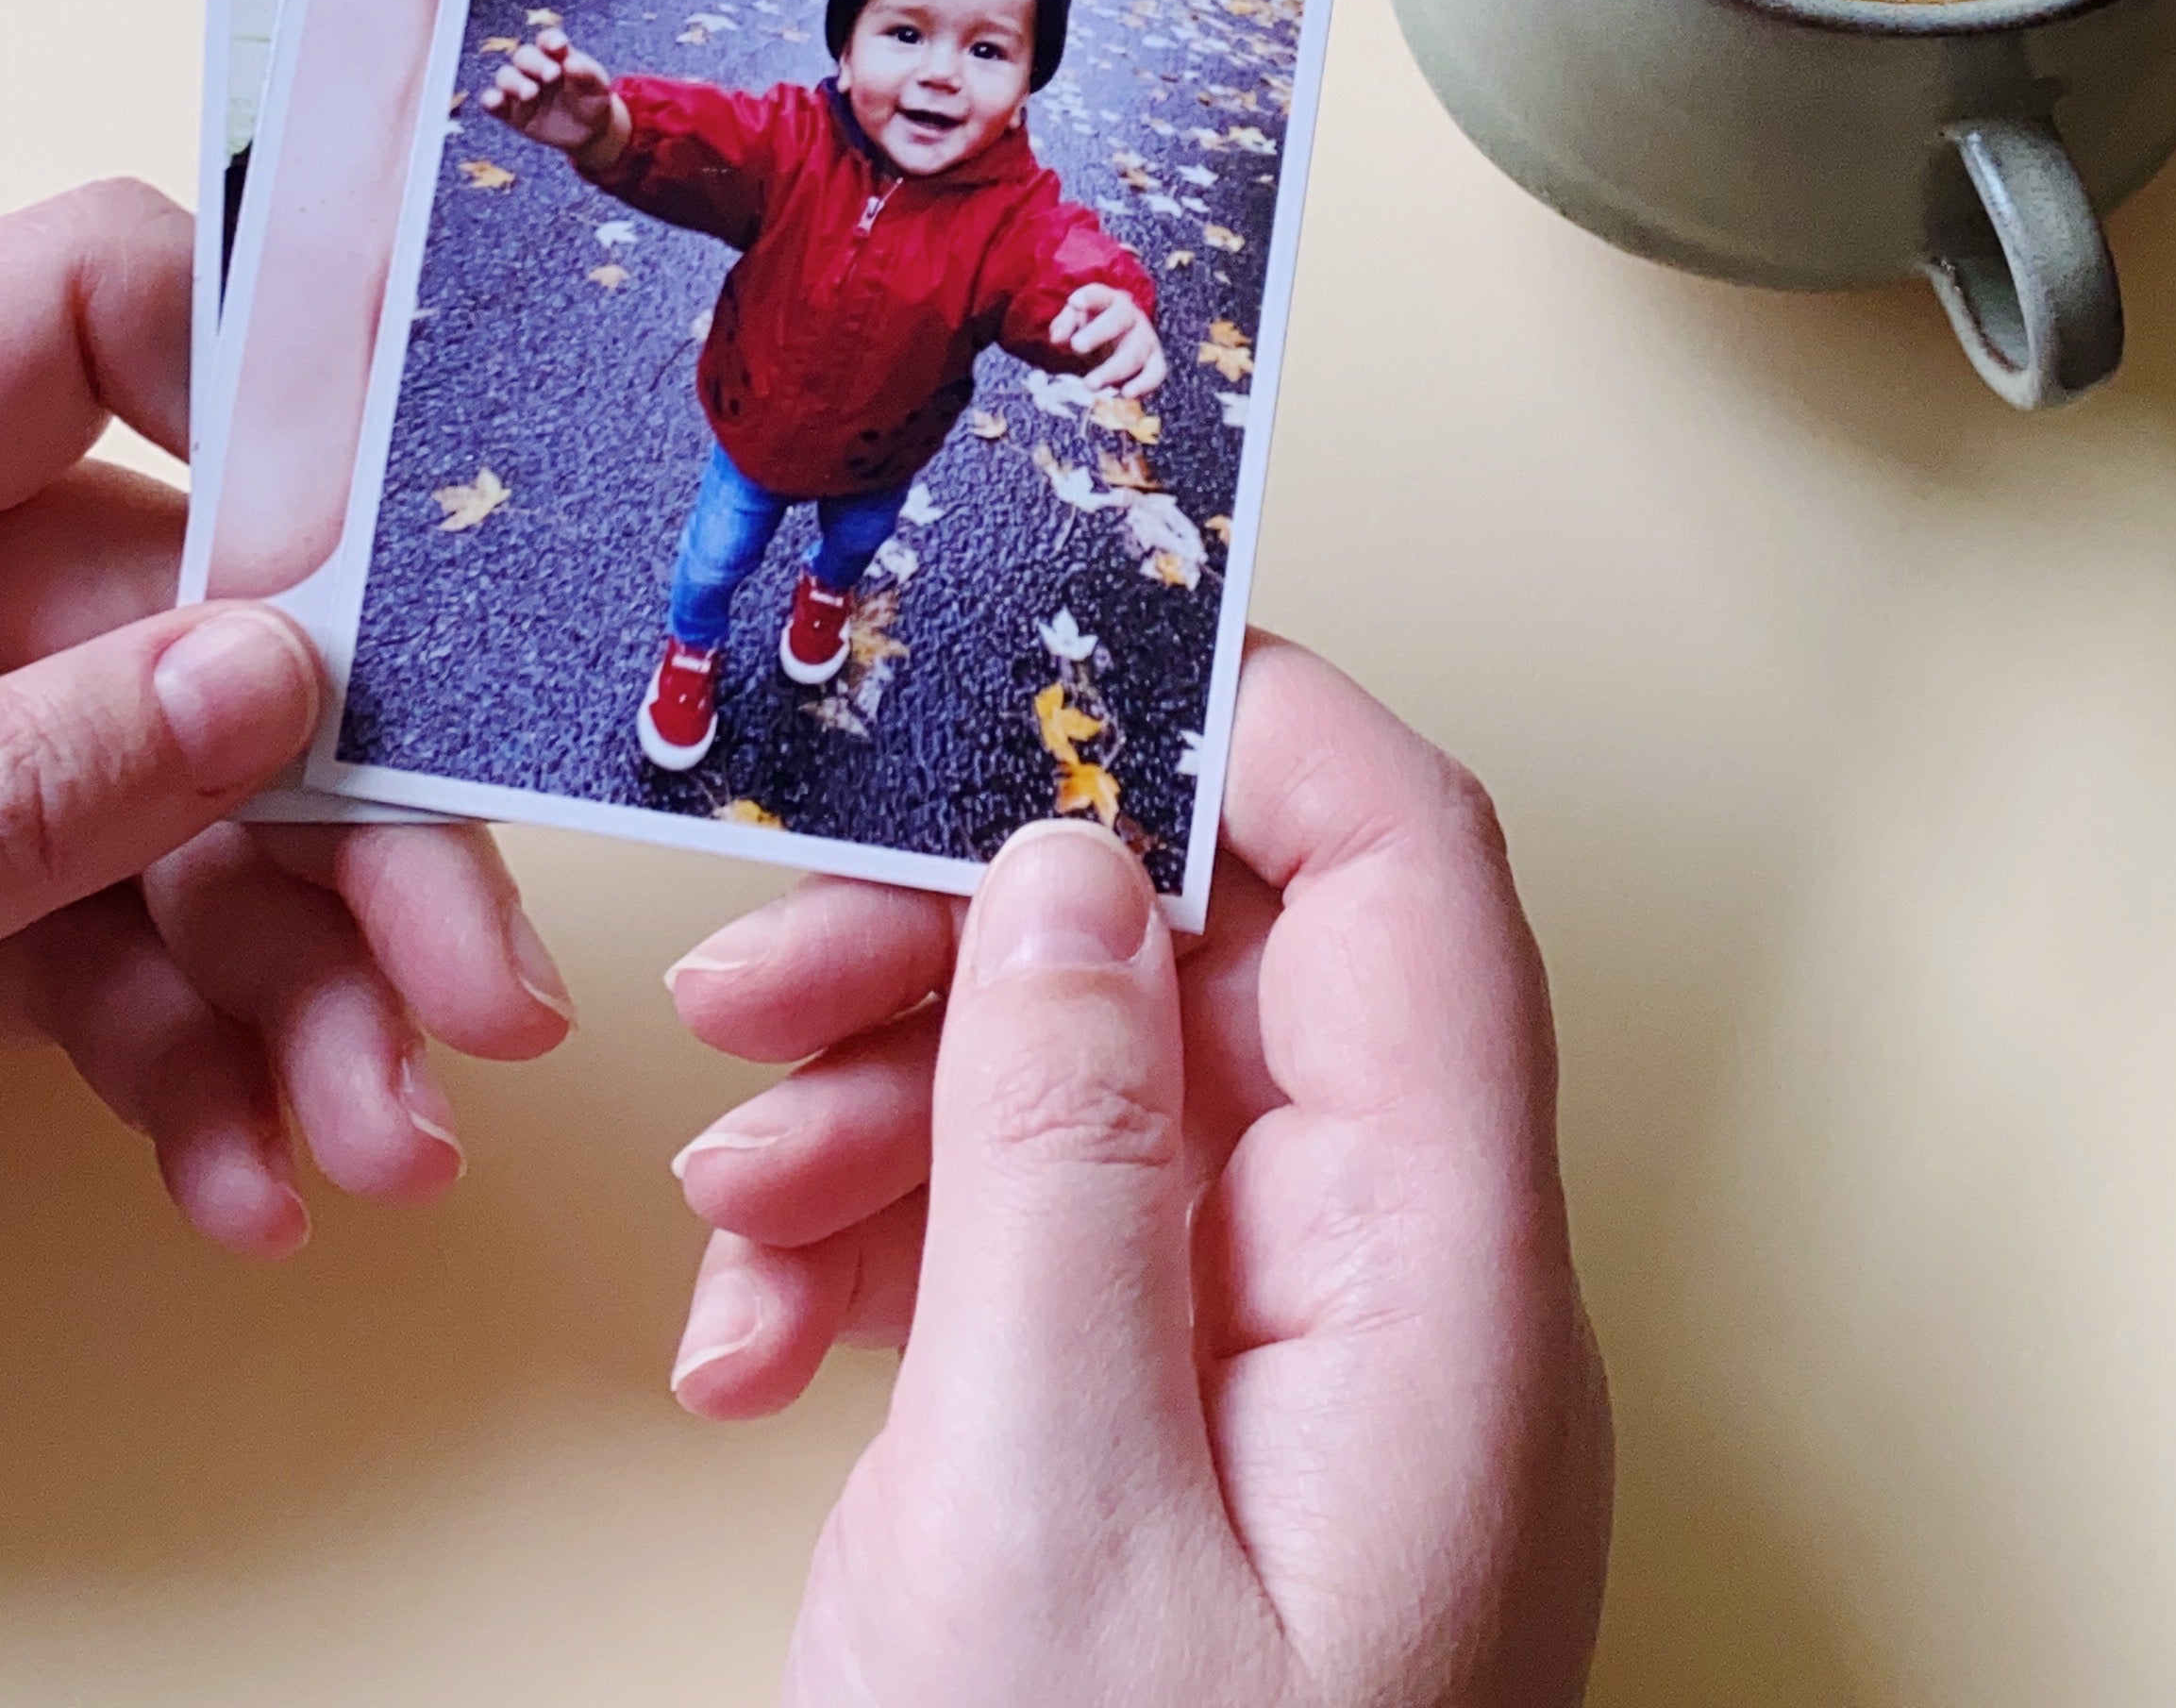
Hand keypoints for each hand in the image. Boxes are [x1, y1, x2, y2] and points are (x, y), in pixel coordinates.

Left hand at [0, 181, 573, 1331]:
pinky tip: (248, 1180)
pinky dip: (201, 1065)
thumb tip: (276, 677)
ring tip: (374, 1142)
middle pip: (191, 617)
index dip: (269, 373)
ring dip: (305, 979)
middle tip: (473, 985)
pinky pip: (107, 953)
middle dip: (347, 807)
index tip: (430, 548)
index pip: (74, 313)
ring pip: (179, 811)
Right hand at [479, 26, 627, 167]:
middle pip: (524, 55)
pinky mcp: (510, 112)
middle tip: (552, 76)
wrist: (588, 132)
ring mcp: (520, 89)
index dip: (550, 40)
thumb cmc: (592, 101)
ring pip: (505, 76)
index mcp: (557, 56)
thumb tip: (571, 62)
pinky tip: (497, 102)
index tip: (559, 47)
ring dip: (514, 82)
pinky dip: (491, 100)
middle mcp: (535, 68)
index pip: (548, 40)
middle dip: (534, 63)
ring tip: (531, 93)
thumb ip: (588, 73)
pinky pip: (492, 102)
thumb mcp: (598, 88)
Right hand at [662, 640, 1610, 1707]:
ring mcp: (1282, 1385)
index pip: (1408, 882)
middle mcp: (1392, 1307)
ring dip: (880, 1110)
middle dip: (957, 951)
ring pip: (1088, 1105)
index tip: (1040, 660)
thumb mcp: (1047, 1514)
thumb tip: (1070, 880)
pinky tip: (762, 1339)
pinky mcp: (1166, 1458)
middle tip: (760, 984)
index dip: (1242, 731)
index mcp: (1441, 1295)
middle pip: (1202, 980)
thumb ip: (1062, 1169)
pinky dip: (879, 1257)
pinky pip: (1034, 1260)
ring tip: (734, 1203)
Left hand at [1051, 281, 1165, 401]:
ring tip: (1090, 384)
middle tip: (1076, 346)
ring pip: (1134, 352)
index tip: (1074, 303)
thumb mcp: (1076, 320)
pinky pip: (1156, 372)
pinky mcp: (1155, 361)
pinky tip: (1125, 394)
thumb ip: (1065, 324)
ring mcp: (1146, 339)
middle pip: (1119, 320)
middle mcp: (1132, 317)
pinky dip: (1144, 384)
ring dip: (1112, 370)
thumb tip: (1057, 337)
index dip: (1088, 297)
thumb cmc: (1094, 326)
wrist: (1120, 337)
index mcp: (1110, 300)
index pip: (1100, 294)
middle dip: (1097, 333)